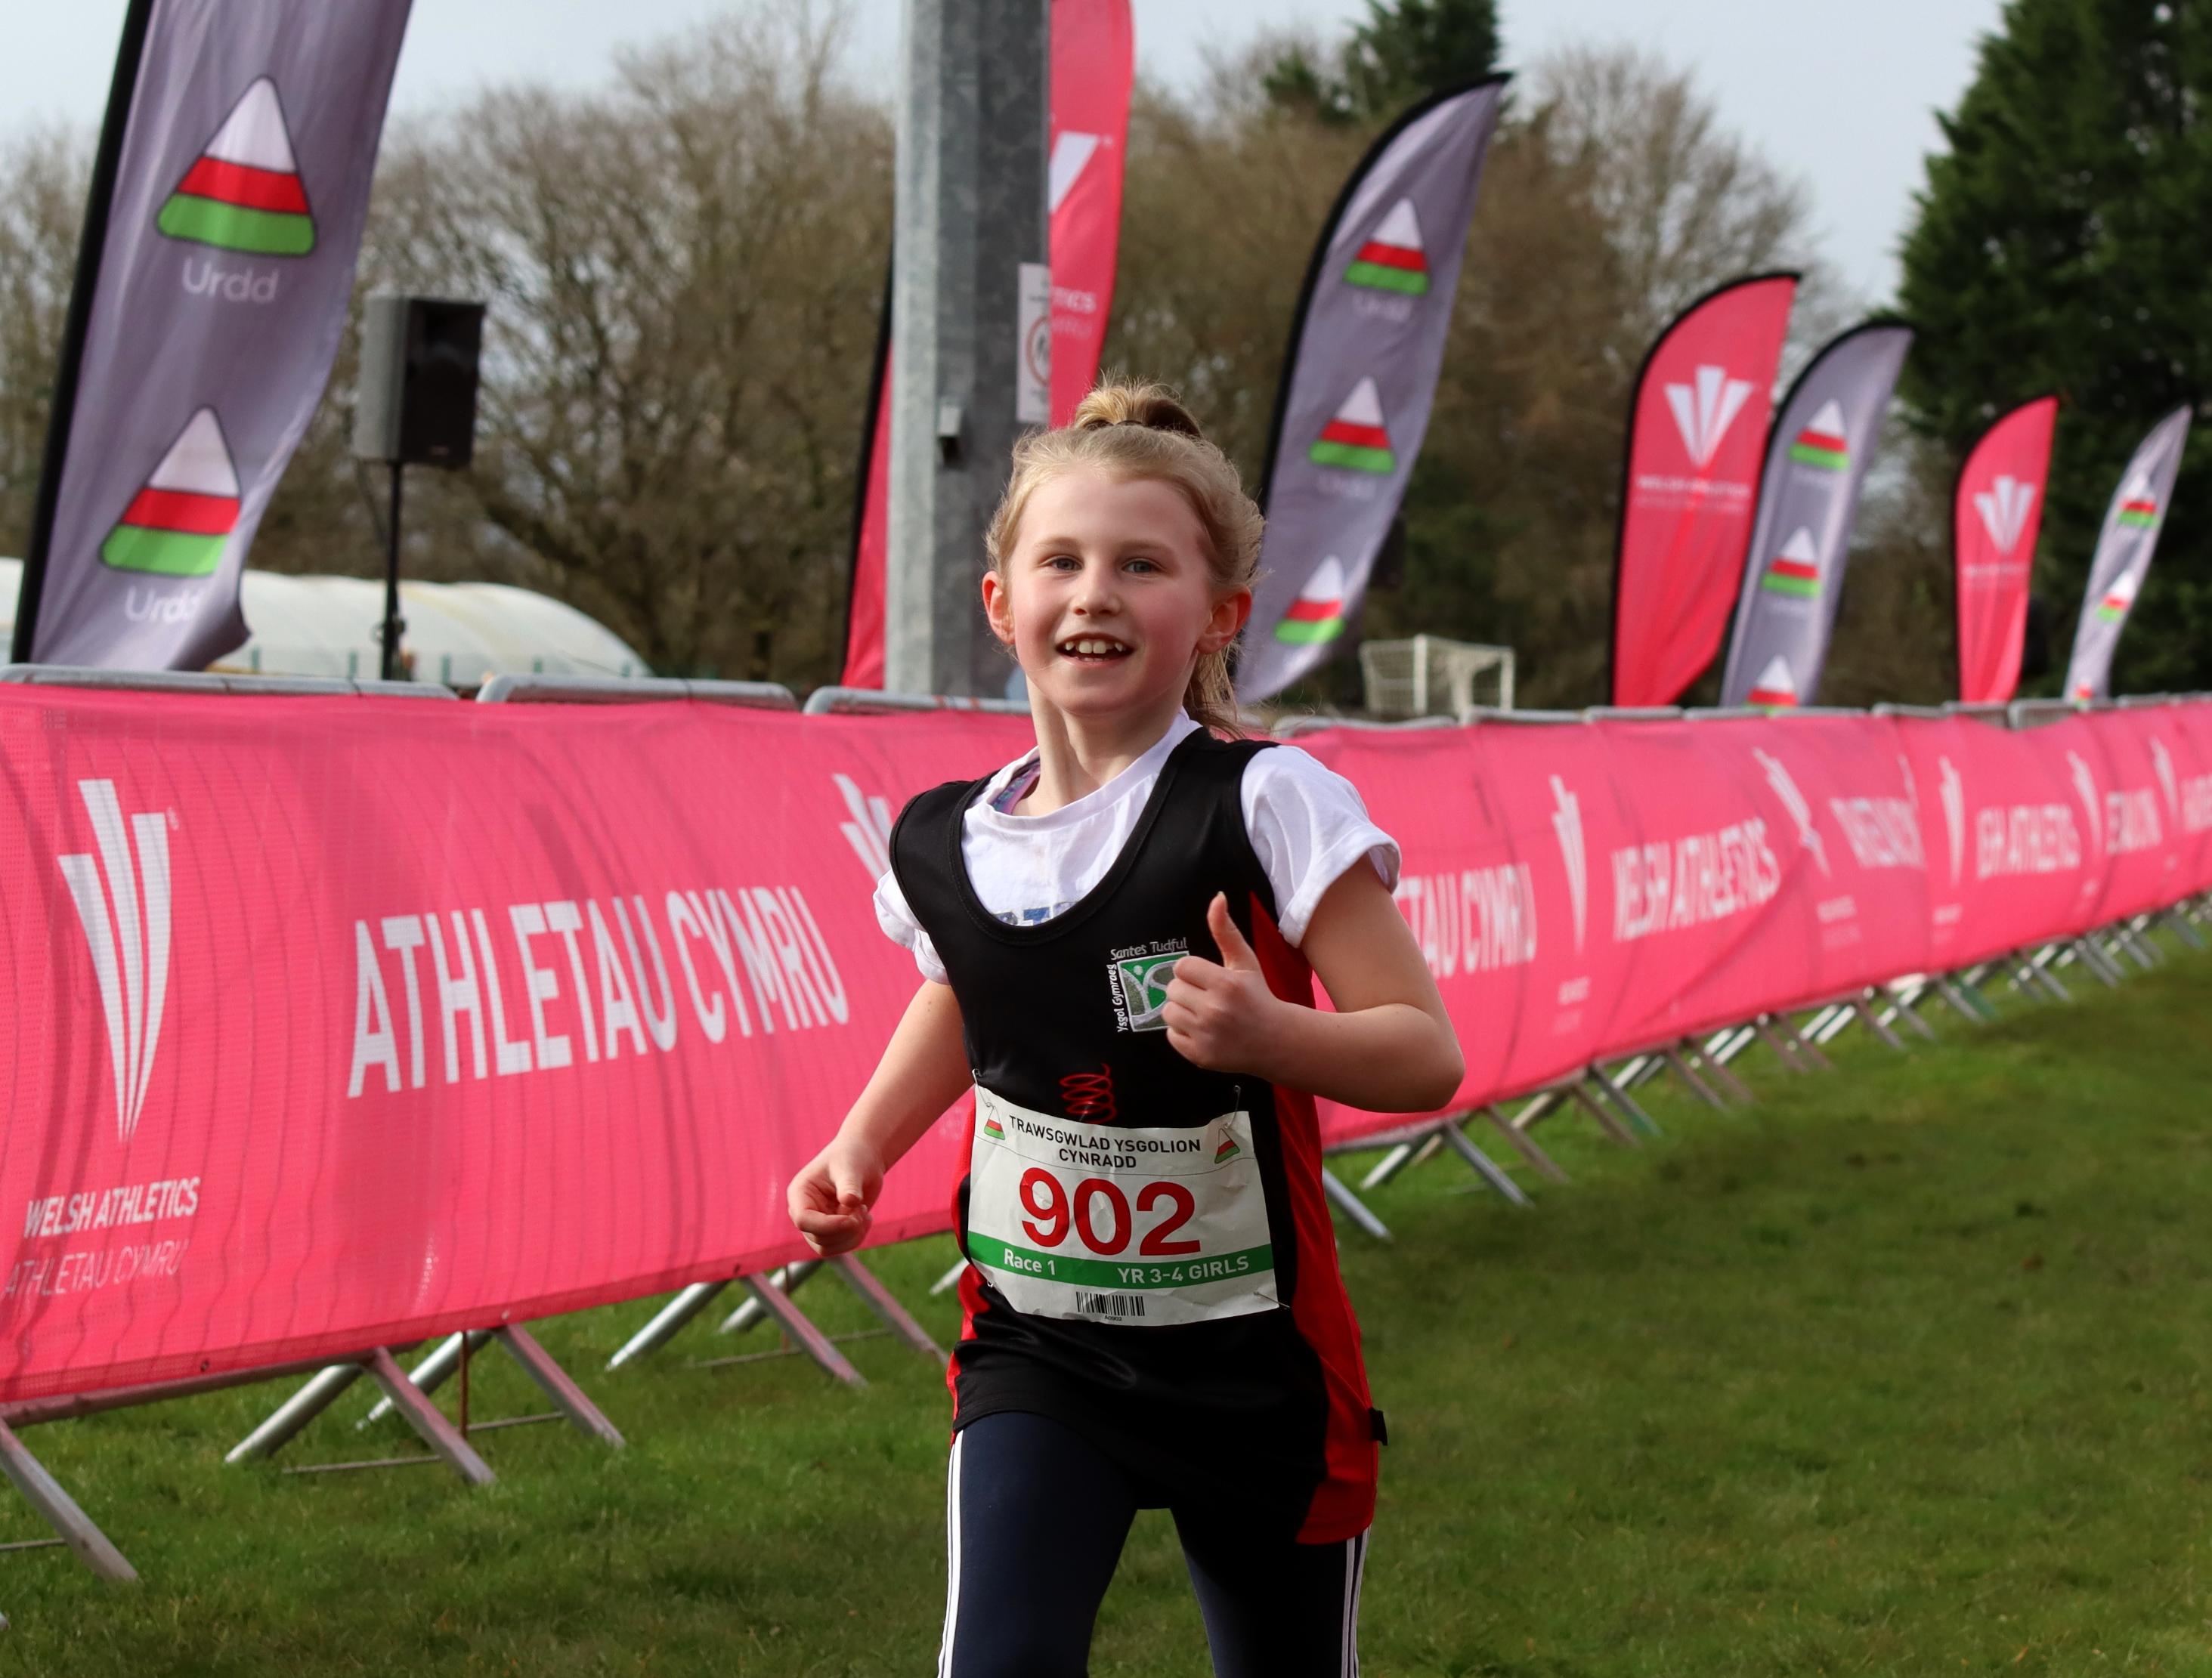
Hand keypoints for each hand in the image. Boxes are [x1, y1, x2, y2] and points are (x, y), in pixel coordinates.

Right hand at [787, 1135, 885, 1257]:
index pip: (804, 1220)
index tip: (853, 1219)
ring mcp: (816, 1224)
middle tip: (862, 1208)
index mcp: (799, 1193)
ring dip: (852, 1236)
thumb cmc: (853, 1158)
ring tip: (864, 1213)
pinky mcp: (830, 1231)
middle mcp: (803, 1211)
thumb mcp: (851, 1168)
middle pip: (817, 1238)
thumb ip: (849, 1185)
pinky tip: (866, 1218)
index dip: (828, 1225)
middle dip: (845, 1229)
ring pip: (827, 1248)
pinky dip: (856, 1238)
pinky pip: (840, 1247)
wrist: (863, 1160)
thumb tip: (850, 1201)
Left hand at [1163, 893, 1284, 1075]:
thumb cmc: (1257, 997)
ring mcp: (1206, 1036)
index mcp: (1226, 984)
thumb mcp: (1245, 962)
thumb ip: (1225, 930)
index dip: (1193, 972)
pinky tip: (1203, 1031)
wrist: (1276, 1041)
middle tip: (1208, 998)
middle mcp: (1215, 1010)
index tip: (1208, 979)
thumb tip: (1217, 897)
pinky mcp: (1200, 1056)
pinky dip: (1183, 1033)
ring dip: (1182, 1011)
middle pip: (1173, 989)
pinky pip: (1171, 1035)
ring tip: (1204, 1014)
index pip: (1182, 967)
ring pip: (1168, 1012)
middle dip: (1188, 991)